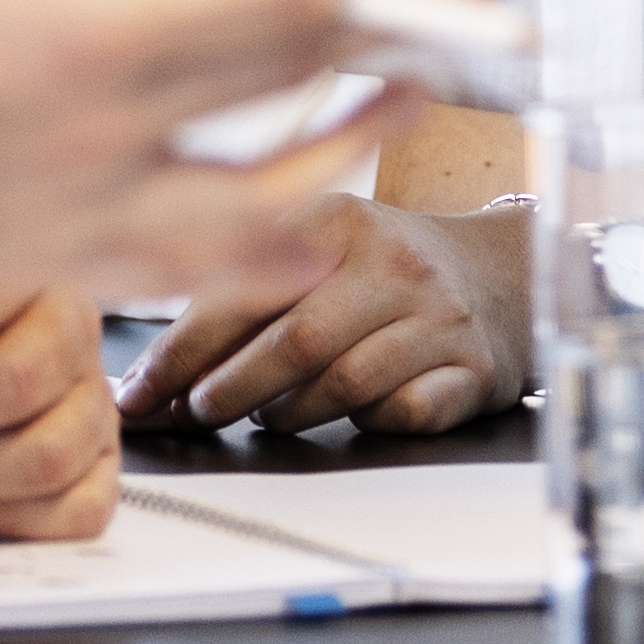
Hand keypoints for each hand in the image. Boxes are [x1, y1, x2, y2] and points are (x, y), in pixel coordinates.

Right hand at [0, 0, 426, 294]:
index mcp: (76, 37)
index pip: (284, 5)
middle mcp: (95, 149)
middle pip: (307, 109)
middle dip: (406, 50)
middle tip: (467, 6)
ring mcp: (71, 225)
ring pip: (270, 224)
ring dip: (354, 159)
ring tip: (399, 104)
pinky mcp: (41, 268)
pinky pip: (189, 277)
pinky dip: (263, 247)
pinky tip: (296, 211)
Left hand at [126, 190, 521, 439]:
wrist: (502, 272)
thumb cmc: (379, 271)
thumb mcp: (317, 248)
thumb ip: (241, 294)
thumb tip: (145, 378)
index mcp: (340, 221)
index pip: (245, 288)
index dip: (183, 349)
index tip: (141, 392)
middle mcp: (394, 264)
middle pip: (296, 341)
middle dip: (230, 389)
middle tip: (196, 414)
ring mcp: (440, 318)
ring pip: (347, 383)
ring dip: (290, 414)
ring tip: (265, 417)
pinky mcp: (473, 369)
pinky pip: (409, 412)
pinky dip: (371, 422)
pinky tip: (353, 418)